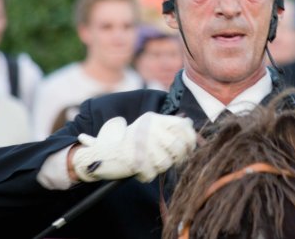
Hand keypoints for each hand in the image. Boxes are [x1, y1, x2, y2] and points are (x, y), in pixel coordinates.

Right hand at [72, 113, 195, 182]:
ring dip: (160, 167)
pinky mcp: (133, 161)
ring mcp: (140, 144)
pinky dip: (147, 175)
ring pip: (166, 163)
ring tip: (151, 164)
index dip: (191, 139)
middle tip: (172, 160)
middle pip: (178, 146)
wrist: (103, 154)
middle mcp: (148, 129)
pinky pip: (152, 174)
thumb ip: (168, 126)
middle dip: (178, 157)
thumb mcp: (149, 127)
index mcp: (153, 119)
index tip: (189, 148)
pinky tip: (141, 170)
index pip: (183, 126)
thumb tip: (191, 125)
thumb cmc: (131, 142)